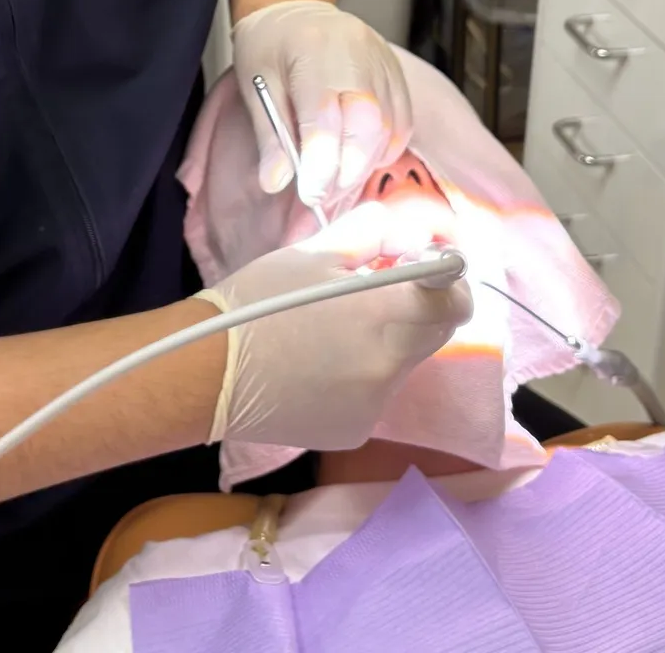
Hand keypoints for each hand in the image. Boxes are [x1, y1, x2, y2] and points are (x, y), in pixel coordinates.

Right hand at [193, 203, 472, 449]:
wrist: (208, 371)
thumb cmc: (259, 300)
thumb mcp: (313, 253)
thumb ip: (370, 234)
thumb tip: (405, 233)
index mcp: (386, 317)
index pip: (456, 302)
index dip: (448, 283)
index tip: (423, 269)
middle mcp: (391, 367)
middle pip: (433, 334)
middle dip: (416, 309)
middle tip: (372, 291)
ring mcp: (374, 406)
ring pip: (400, 364)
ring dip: (383, 343)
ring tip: (331, 331)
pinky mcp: (355, 432)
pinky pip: (373, 394)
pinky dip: (359, 376)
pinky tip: (317, 367)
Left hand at [232, 0, 411, 203]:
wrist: (294, 7)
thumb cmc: (270, 42)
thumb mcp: (256, 85)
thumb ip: (270, 135)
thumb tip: (276, 181)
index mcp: (313, 51)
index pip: (325, 116)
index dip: (321, 163)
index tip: (311, 194)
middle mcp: (357, 54)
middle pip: (368, 124)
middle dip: (348, 170)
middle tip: (323, 194)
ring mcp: (382, 62)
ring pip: (390, 127)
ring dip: (365, 163)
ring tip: (336, 180)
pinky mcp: (396, 72)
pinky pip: (402, 121)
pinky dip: (382, 147)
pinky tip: (358, 157)